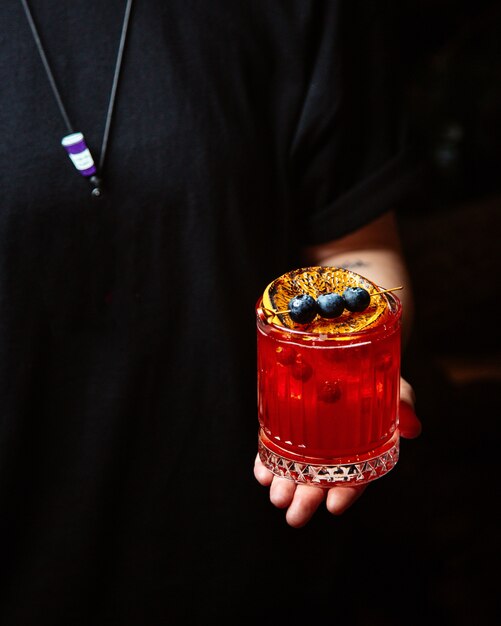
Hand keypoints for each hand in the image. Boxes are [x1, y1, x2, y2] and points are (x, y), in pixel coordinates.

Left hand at [254, 376, 420, 527]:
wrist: (348, 350)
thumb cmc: (375, 375)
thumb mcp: (393, 386)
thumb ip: (403, 405)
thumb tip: (414, 428)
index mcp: (362, 449)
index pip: (355, 477)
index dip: (346, 492)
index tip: (334, 505)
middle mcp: (333, 451)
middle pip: (320, 480)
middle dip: (307, 499)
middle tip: (294, 515)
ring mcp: (308, 440)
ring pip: (294, 470)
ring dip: (284, 485)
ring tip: (276, 496)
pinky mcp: (287, 424)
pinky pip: (275, 447)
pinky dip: (266, 462)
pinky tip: (261, 473)